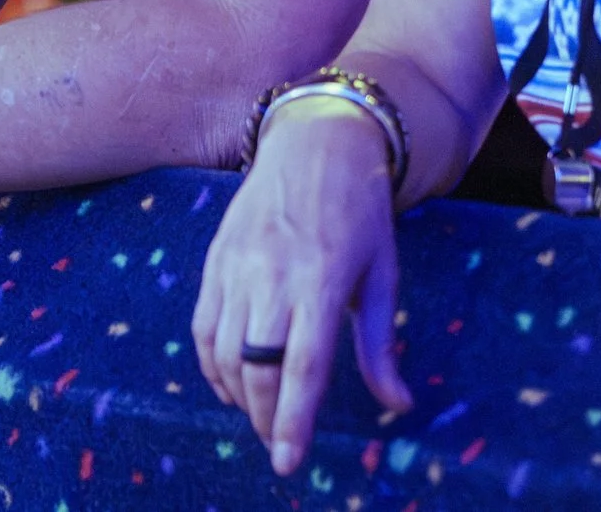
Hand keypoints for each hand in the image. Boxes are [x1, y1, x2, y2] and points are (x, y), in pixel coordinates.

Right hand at [193, 103, 411, 476]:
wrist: (315, 141)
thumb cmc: (359, 210)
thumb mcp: (382, 273)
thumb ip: (380, 344)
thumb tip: (398, 404)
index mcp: (322, 280)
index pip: (303, 367)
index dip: (294, 420)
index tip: (288, 460)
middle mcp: (274, 276)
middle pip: (257, 368)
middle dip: (264, 416)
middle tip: (278, 440)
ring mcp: (238, 267)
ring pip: (225, 353)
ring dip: (238, 396)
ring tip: (259, 413)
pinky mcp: (216, 261)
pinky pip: (202, 328)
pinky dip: (211, 365)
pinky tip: (230, 382)